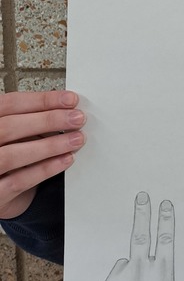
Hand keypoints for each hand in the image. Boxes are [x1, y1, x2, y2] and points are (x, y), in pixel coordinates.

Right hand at [0, 90, 84, 218]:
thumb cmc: (7, 160)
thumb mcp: (14, 136)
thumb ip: (31, 122)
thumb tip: (66, 111)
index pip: (10, 104)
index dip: (42, 100)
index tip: (70, 99)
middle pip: (10, 127)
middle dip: (48, 120)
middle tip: (77, 118)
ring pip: (13, 154)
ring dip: (50, 145)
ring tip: (76, 139)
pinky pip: (19, 181)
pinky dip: (45, 169)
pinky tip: (65, 160)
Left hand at [100, 192, 180, 280]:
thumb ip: (161, 278)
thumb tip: (152, 268)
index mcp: (163, 274)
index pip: (165, 240)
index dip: (165, 220)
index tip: (165, 203)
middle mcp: (142, 273)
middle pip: (141, 236)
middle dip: (142, 214)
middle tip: (142, 196)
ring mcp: (123, 279)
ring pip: (129, 261)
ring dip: (134, 271)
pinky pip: (119, 274)